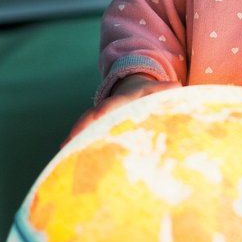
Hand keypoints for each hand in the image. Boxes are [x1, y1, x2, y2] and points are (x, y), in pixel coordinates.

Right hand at [63, 76, 179, 144]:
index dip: (105, 110)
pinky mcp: (97, 127)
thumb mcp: (157, 90)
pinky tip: (66, 155)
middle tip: (71, 139)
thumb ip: (165, 90)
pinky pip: (85, 134)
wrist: (133, 87)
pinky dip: (76, 143)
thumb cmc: (149, 94)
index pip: (113, 104)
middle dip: (82, 126)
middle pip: (92, 116)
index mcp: (124, 100)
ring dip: (75, 137)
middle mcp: (108, 107)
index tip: (98, 116)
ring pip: (85, 126)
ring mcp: (101, 117)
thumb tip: (177, 86)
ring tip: (64, 150)